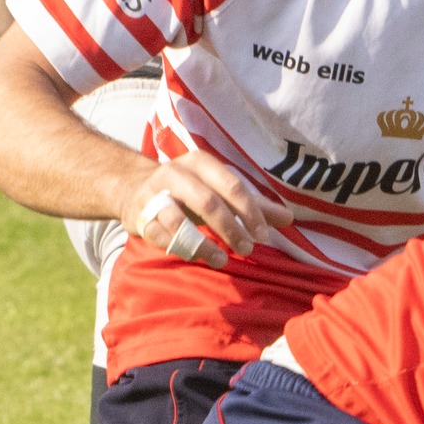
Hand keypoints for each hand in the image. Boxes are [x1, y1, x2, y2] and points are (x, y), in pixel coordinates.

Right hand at [120, 153, 288, 268]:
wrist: (133, 189)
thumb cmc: (189, 192)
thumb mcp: (219, 191)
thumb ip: (253, 205)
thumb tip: (290, 218)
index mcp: (201, 163)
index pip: (232, 186)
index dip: (250, 212)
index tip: (263, 236)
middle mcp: (176, 173)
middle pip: (207, 202)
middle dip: (230, 228)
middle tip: (247, 249)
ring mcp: (154, 194)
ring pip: (178, 220)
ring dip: (203, 244)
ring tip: (222, 261)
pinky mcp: (139, 215)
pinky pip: (159, 236)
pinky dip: (179, 248)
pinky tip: (196, 257)